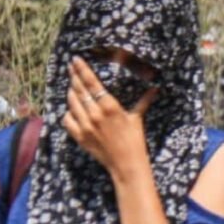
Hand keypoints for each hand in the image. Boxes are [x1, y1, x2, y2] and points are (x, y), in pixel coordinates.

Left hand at [63, 56, 156, 177]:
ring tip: (71, 86)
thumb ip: (143, 101)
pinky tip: (72, 109)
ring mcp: (85, 126)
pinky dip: (69, 112)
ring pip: (71, 102)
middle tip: (70, 67)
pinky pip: (67, 119)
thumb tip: (155, 88)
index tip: (75, 59)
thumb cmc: (135, 141)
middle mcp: (95, 114)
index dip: (82, 69)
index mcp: (110, 107)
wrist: (126, 164)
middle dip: (73, 76)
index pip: (92, 83)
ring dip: (71, 92)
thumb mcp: (137, 119)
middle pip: (79, 90)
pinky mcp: (79, 136)